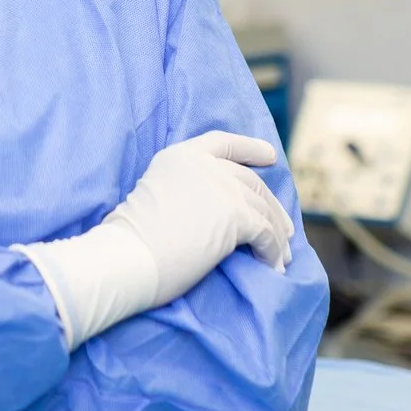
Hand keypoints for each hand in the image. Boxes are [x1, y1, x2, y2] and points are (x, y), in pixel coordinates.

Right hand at [14, 131, 293, 348]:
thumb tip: (218, 214)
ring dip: (276, 235)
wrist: (127, 258)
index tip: (271, 156)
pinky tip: (273, 266)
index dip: (249, 148)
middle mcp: (205, 165)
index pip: (222, 143)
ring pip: (263, 209)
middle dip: (271, 206)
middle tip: (284, 229)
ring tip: (281, 256)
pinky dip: (273, 252)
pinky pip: (266, 234)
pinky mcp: (236, 216)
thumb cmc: (130, 242)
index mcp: (180, 156)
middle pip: (249, 182)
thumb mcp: (156, 197)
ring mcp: (222, 188)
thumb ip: (186, 192)